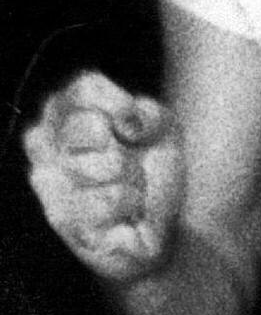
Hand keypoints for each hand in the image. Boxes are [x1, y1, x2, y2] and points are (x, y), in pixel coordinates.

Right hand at [23, 71, 184, 283]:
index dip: (119, 104)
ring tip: (126, 194)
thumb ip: (148, 113)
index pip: (85, 88)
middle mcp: (44, 145)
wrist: (159, 226)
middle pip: (92, 128)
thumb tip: (128, 122)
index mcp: (62, 114)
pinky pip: (110, 204)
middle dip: (125, 150)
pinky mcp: (64, 221)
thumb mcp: (162, 131)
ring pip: (106, 167)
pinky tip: (124, 218)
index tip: (133, 124)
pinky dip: (130, 209)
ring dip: (131, 184)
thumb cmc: (151, 170)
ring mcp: (50, 184)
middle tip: (127, 168)